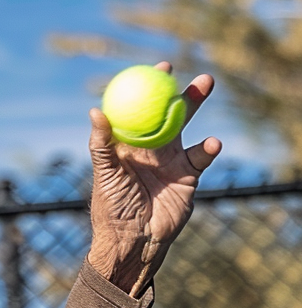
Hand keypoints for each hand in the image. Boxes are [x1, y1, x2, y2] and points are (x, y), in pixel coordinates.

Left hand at [86, 62, 222, 296]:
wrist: (133, 240)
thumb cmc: (112, 209)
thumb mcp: (104, 174)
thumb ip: (101, 144)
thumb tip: (96, 111)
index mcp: (128, 146)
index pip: (138, 111)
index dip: (148, 89)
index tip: (158, 67)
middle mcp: (151, 149)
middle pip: (168, 113)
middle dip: (180, 90)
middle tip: (190, 69)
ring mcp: (171, 161)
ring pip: (187, 126)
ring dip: (196, 104)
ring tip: (205, 84)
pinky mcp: (188, 176)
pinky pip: (202, 155)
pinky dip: (209, 147)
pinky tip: (212, 143)